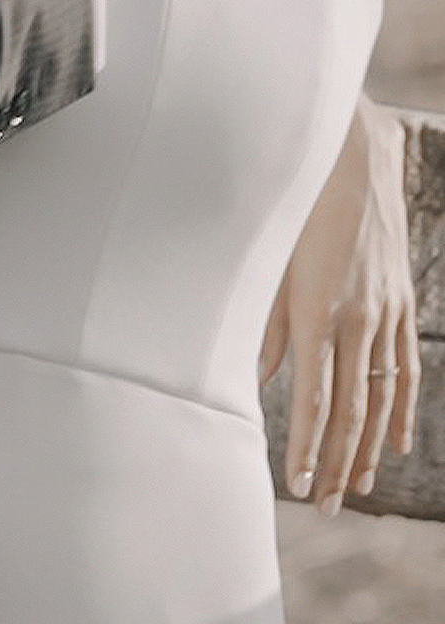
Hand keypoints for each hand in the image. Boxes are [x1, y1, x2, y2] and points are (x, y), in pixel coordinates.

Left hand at [259, 95, 417, 513]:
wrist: (351, 158)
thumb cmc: (296, 205)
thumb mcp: (269, 261)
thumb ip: (266, 322)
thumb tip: (258, 376)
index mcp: (316, 311)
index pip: (313, 399)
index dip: (308, 448)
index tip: (300, 486)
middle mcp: (356, 319)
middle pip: (349, 410)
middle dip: (337, 463)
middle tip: (327, 505)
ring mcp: (386, 313)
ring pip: (380, 397)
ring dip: (368, 448)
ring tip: (358, 488)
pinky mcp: (402, 303)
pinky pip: (406, 367)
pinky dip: (402, 408)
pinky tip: (396, 440)